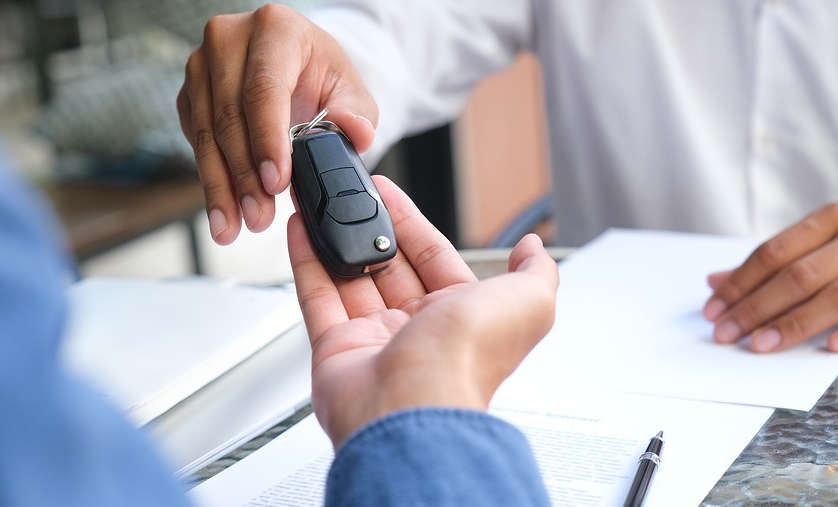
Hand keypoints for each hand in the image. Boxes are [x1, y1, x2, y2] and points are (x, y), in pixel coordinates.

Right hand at [177, 4, 376, 244]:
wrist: (297, 70)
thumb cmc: (322, 78)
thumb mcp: (352, 92)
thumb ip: (357, 114)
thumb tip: (355, 132)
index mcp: (274, 29)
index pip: (264, 88)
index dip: (267, 139)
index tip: (276, 183)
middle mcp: (228, 40)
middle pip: (229, 116)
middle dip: (244, 176)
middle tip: (258, 217)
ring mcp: (202, 66)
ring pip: (205, 135)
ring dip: (221, 187)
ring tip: (234, 226)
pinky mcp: (189, 94)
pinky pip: (195, 143)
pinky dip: (211, 180)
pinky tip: (223, 210)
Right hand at [288, 176, 558, 448]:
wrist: (412, 407)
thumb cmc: (468, 359)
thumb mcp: (529, 301)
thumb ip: (535, 271)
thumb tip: (533, 249)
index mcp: (461, 316)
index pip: (433, 257)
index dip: (410, 223)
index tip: (388, 193)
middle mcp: (418, 330)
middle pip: (388, 266)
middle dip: (370, 227)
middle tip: (352, 195)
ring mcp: (374, 340)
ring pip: (350, 278)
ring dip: (335, 237)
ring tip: (322, 202)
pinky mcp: (335, 350)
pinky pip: (318, 297)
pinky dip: (307, 261)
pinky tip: (302, 229)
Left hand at [703, 203, 837, 352]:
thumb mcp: (827, 242)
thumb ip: (775, 262)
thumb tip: (714, 281)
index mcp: (835, 219)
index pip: (774, 253)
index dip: (740, 283)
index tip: (712, 311)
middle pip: (800, 275)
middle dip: (756, 307)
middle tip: (725, 335)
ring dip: (796, 323)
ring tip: (760, 345)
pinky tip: (830, 346)